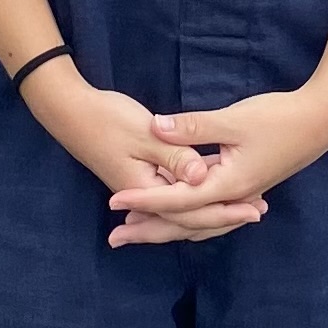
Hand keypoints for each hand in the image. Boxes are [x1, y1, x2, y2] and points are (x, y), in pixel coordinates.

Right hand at [21, 63, 267, 244]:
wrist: (69, 110)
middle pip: (188, 217)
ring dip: (209, 211)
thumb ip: (175, 155)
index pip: (192, 211)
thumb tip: (202, 175)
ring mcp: (140, 186)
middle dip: (223, 216)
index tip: (255, 209)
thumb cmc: (106, 117)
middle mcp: (144, 195)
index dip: (226, 211)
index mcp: (147, 189)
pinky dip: (192, 199)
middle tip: (258, 213)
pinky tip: (204, 192)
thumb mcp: (144, 134)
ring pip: (180, 209)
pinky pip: (172, 196)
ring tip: (239, 209)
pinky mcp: (139, 175)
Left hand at [107, 83, 327, 236]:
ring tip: (139, 228)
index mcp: (227, 185)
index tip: (113, 203)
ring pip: (198, 221)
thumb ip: (193, 127)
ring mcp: (242, 194)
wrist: (322, 121)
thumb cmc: (279, 118)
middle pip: (184, 223)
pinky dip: (190, 216)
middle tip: (115, 237)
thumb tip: (155, 127)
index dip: (143, 200)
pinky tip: (180, 211)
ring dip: (167, 225)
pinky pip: (211, 210)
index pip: (176, 200)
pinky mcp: (247, 184)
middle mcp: (233, 197)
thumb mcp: (233, 120)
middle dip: (149, 229)